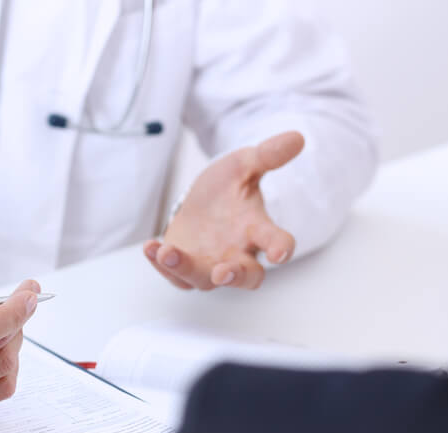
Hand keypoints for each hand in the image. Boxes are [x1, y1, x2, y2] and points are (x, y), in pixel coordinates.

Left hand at [144, 131, 305, 290]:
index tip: (280, 253)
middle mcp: (238, 254)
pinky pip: (175, 276)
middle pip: (246, 277)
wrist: (201, 202)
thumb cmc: (228, 189)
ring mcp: (210, 264)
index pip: (277, 241)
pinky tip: (150, 247)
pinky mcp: (184, 268)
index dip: (281, 248)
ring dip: (185, 268)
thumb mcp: (244, 165)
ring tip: (167, 252)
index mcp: (258, 229)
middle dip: (235, 277)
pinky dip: (161, 264)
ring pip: (203, 280)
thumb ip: (267, 155)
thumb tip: (297, 137)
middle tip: (222, 272)